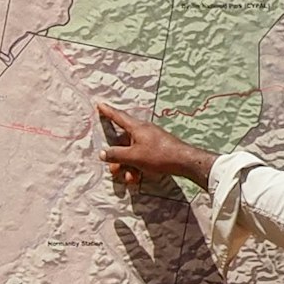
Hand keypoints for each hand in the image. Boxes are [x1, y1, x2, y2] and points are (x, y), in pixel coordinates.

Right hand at [96, 103, 215, 192]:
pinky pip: (141, 156)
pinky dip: (137, 166)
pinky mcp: (156, 149)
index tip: (100, 104)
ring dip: (128, 166)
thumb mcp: (133, 156)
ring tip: (130, 178)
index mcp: (136, 128)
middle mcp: (143, 131)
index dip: (108, 112)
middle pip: (123, 142)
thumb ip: (116, 155)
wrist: (184, 162)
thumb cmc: (159, 155)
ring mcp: (150, 140)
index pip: (118, 117)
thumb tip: (102, 153)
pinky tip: (138, 177)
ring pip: (132, 152)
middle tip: (114, 169)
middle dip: (117, 157)